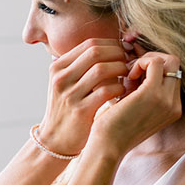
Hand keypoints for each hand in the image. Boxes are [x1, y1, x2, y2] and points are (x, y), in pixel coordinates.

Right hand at [38, 38, 128, 155]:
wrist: (55, 140)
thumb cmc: (67, 108)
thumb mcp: (65, 83)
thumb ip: (80, 66)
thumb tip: (110, 47)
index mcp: (58, 67)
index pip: (89, 44)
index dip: (111, 45)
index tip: (123, 52)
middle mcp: (61, 78)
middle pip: (95, 52)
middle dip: (117, 54)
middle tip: (129, 61)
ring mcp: (69, 94)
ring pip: (101, 69)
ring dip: (120, 69)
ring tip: (127, 75)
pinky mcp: (80, 111)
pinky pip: (106, 91)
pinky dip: (119, 87)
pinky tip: (123, 91)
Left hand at [88, 51, 182, 156]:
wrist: (107, 147)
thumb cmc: (114, 127)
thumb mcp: (135, 106)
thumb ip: (142, 88)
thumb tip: (138, 62)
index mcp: (172, 108)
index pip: (172, 74)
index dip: (153, 66)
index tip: (133, 73)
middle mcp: (174, 105)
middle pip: (174, 65)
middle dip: (151, 60)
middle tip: (131, 71)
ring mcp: (166, 100)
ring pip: (168, 61)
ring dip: (145, 61)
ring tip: (128, 76)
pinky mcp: (153, 94)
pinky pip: (155, 62)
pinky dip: (140, 63)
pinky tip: (127, 78)